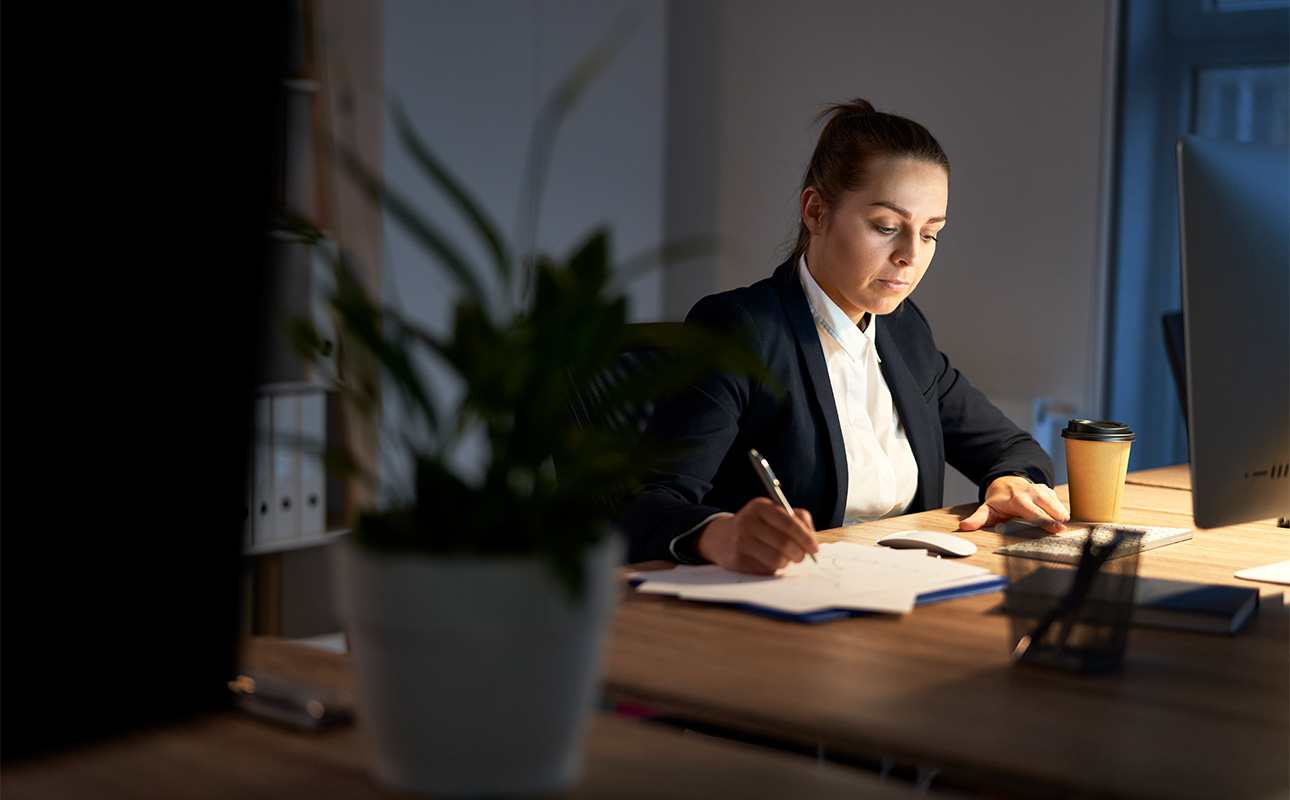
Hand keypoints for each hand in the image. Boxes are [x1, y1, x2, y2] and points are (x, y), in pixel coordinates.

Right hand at [696, 497, 817, 573]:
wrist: (721, 537)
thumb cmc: (756, 525)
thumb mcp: (773, 513)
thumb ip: (798, 518)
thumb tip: (812, 539)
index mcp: (759, 506)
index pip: (788, 522)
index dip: (805, 537)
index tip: (815, 548)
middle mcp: (747, 522)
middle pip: (785, 543)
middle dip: (800, 554)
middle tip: (802, 557)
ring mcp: (741, 542)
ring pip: (777, 559)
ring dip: (787, 562)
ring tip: (785, 558)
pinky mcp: (738, 561)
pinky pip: (767, 569)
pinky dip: (773, 568)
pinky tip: (767, 561)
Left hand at [958, 475, 1069, 533]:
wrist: (1006, 481)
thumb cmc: (998, 500)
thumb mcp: (986, 509)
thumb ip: (978, 519)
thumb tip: (965, 526)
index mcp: (1018, 500)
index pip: (1036, 513)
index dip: (1047, 522)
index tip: (1058, 530)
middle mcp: (1032, 493)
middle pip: (1052, 510)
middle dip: (1057, 521)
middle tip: (1060, 532)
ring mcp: (1042, 490)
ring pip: (1059, 507)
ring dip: (1059, 518)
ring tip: (1055, 527)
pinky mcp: (1049, 490)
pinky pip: (1060, 505)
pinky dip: (1059, 513)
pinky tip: (1052, 518)